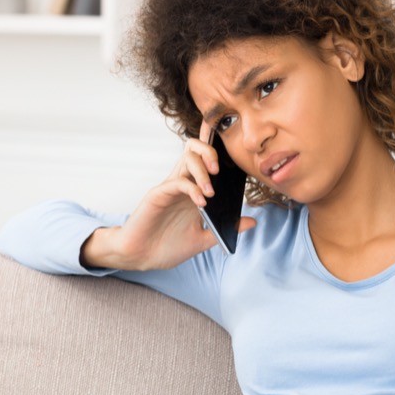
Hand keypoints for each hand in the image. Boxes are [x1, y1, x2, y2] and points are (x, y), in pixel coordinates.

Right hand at [82, 123, 255, 269]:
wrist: (141, 257)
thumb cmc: (167, 246)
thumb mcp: (203, 240)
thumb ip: (225, 229)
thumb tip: (252, 222)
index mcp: (192, 190)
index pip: (204, 159)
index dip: (215, 144)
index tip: (230, 136)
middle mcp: (181, 183)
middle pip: (194, 148)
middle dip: (210, 151)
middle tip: (218, 171)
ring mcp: (169, 187)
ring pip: (186, 157)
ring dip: (202, 169)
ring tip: (211, 191)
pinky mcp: (158, 195)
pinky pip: (178, 182)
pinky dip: (193, 189)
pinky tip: (201, 203)